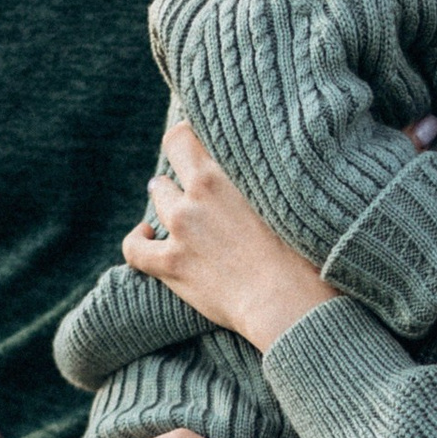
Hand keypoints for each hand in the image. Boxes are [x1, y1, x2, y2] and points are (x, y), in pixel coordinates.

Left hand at [122, 119, 336, 350]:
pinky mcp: (171, 264)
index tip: (194, 143)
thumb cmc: (301, 253)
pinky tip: (146, 235)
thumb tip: (265, 171)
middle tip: (194, 184)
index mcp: (224, 173)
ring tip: (181, 212)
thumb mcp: (286, 198)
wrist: (287, 300)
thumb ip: (263, 179)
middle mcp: (198, 195)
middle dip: (180, 172)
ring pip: (159, 198)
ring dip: (167, 201)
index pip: (183, 137)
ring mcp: (181, 228)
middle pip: (172, 166)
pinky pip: (135, 248)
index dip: (185, 137)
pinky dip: (137, 239)